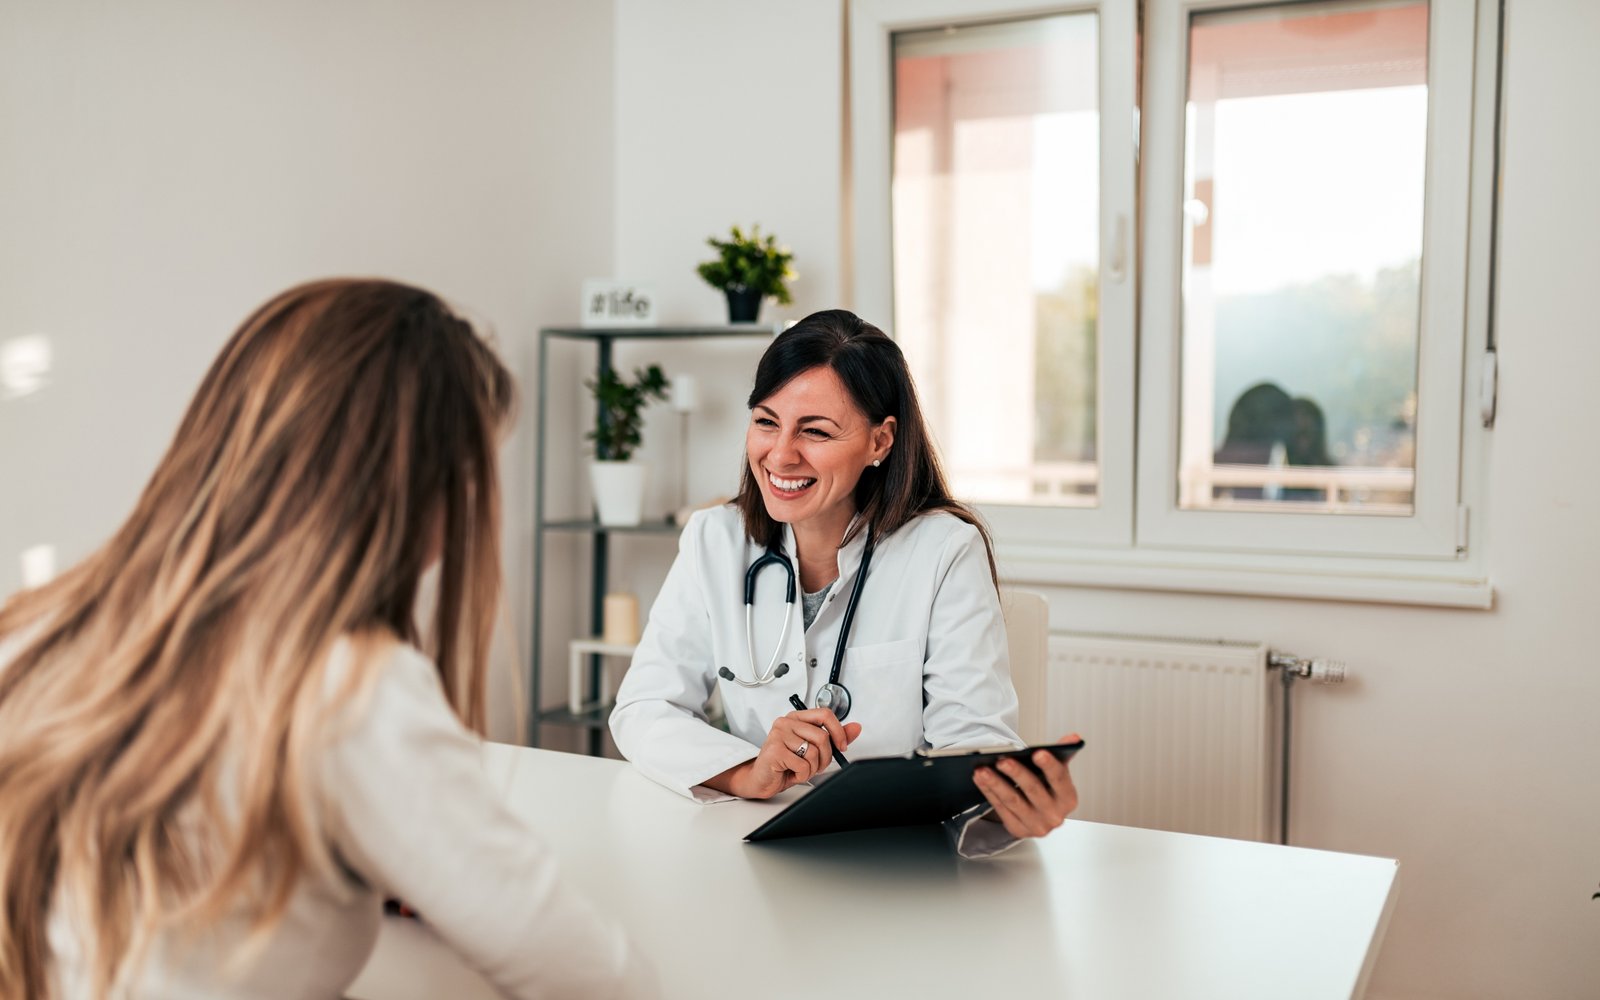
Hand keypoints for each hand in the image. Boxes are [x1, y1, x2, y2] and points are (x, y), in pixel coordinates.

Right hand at [713, 709, 861, 799]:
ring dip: (812, 768)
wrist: (761, 779)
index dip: (838, 731)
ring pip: (814, 752)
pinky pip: (803, 765)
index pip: (825, 714)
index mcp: (796, 718)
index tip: (842, 746)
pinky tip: (792, 773)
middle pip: (822, 737)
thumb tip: (856, 728)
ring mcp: (778, 735)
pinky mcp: (774, 750)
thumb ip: (833, 737)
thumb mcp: (813, 749)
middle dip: (826, 758)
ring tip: (801, 769)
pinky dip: (802, 775)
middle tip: (817, 766)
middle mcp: (786, 722)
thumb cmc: (785, 763)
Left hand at [972, 733, 1080, 839]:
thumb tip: (1073, 737)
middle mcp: (1054, 815)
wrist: (1040, 815)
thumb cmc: (1048, 789)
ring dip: (996, 783)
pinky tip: (980, 779)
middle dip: (1017, 774)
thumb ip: (1062, 753)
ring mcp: (1036, 825)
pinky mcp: (1018, 829)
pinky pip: (1001, 809)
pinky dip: (989, 792)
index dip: (1049, 766)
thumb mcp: (1057, 772)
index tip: (1038, 752)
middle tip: (1002, 760)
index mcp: (1068, 798)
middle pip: (1033, 790)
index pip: (1059, 779)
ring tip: (982, 769)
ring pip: (1013, 801)